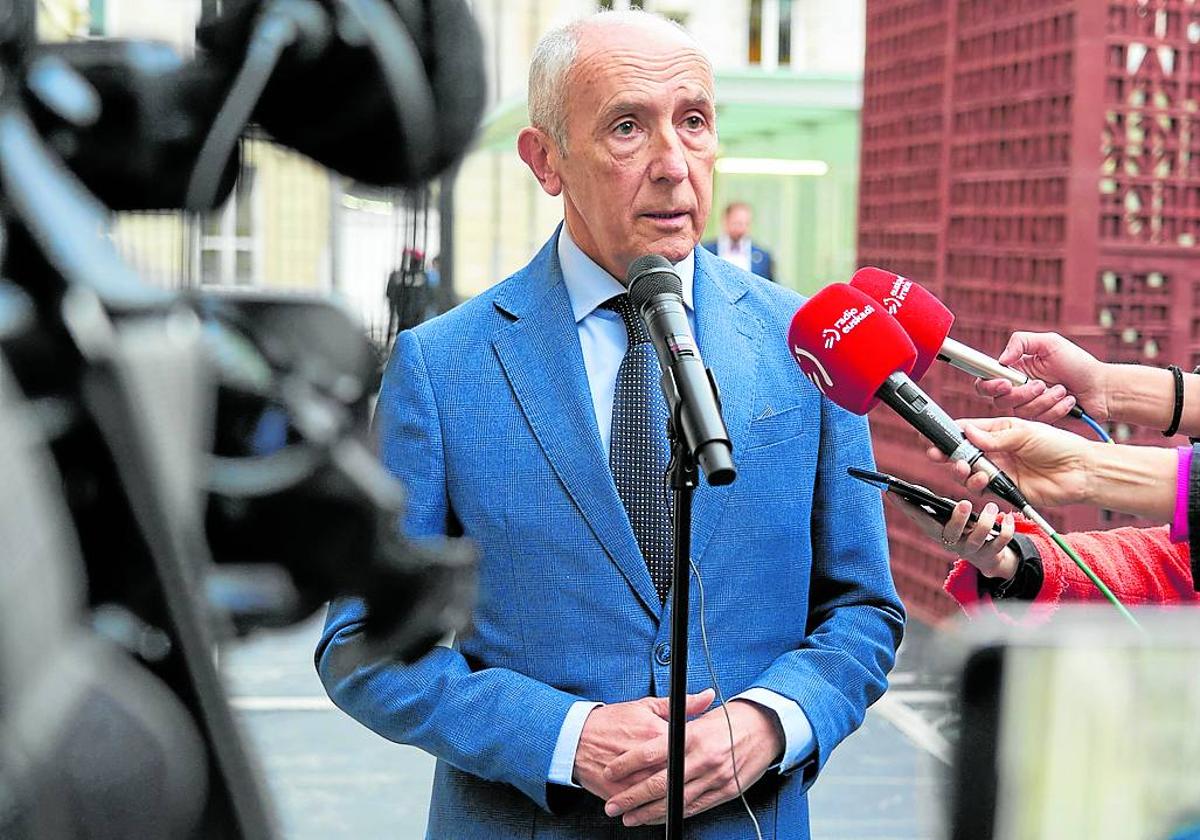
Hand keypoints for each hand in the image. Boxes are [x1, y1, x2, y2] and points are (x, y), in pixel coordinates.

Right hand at [572, 689, 713, 800]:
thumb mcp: (646, 706)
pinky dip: (652, 812)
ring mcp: (632, 777)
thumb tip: (709, 697)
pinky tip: (660, 810)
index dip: (702, 756)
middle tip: (699, 782)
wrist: (577, 737)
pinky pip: (642, 808)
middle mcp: (646, 757)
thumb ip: (681, 705)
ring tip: (682, 799)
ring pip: (662, 796)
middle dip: (692, 782)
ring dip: (675, 800)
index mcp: (656, 733)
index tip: (708, 759)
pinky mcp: (619, 792)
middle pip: (678, 776)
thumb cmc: (613, 721)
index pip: (689, 749)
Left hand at [601, 699, 782, 826]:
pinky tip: (658, 817)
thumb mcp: (701, 715)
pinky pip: (693, 808)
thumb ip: (672, 725)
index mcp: (692, 736)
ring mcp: (714, 778)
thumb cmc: (732, 719)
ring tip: (629, 817)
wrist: (767, 728)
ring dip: (648, 812)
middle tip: (613, 805)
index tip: (610, 771)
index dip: (626, 765)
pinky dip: (673, 814)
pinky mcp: (724, 792)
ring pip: (674, 801)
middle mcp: (702, 759)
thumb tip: (645, 737)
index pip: (650, 753)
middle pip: (658, 784)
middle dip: (631, 797)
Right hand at [886, 494, 1018, 580]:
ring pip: (977, 538)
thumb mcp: (948, 519)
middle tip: (964, 503)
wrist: (988, 557)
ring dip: (986, 521)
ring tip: (991, 506)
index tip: (892, 491)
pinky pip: (1000, 542)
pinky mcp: (990, 553)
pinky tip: (1007, 517)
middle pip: (950, 533)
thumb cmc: (964, 529)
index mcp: (936, 530)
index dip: (904, 506)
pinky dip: (1006, 530)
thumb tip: (912, 490)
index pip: (917, 518)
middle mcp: (950, 542)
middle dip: (957, 519)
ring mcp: (970, 549)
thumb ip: (934, 507)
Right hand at [926, 417, 1094, 507]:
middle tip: (937, 454)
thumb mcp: (1025, 432)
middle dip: (947, 454)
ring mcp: (1000, 471)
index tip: (933, 434)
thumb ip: (994, 436)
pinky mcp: (1005, 489)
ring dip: (962, 470)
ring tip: (966, 467)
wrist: (1081, 471)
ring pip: (968, 472)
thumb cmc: (1060, 445)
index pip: (967, 431)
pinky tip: (983, 479)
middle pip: (962, 453)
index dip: (949, 433)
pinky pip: (983, 488)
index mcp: (999, 432)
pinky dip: (977, 484)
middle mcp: (996, 451)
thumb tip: (968, 434)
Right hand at [973, 332, 1107, 422]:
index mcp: (1014, 371)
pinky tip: (1068, 400)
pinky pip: (1039, 420)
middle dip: (1022, 394)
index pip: (985, 382)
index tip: (1006, 383)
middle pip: (999, 401)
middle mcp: (1017, 390)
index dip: (989, 385)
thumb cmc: (1078, 363)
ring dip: (1045, 399)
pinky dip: (1056, 408)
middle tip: (1041, 384)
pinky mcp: (1042, 420)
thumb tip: (1001, 359)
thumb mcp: (1050, 343)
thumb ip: (1020, 342)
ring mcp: (1029, 407)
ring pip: (1021, 411)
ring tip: (1062, 389)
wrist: (1102, 387)